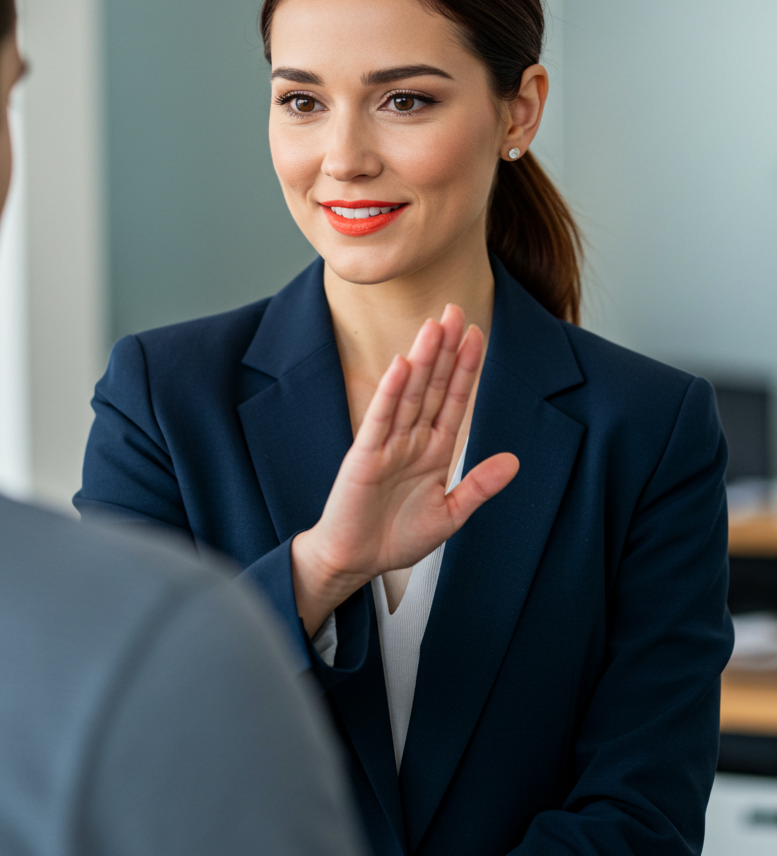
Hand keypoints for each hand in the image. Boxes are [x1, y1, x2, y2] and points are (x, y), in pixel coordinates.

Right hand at [291, 306, 519, 634]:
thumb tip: (514, 460)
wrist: (356, 561)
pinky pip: (380, 418)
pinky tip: (401, 366)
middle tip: (455, 310)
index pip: (454, 401)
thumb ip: (479, 486)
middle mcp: (411, 440)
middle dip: (445, 350)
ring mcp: (387, 444)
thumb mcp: (450, 514)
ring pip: (409, 394)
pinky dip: (390, 392)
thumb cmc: (396, 538)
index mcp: (432, 452)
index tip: (477, 336)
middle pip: (432, 387)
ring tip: (434, 326)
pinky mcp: (364, 456)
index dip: (466, 369)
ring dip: (422, 360)